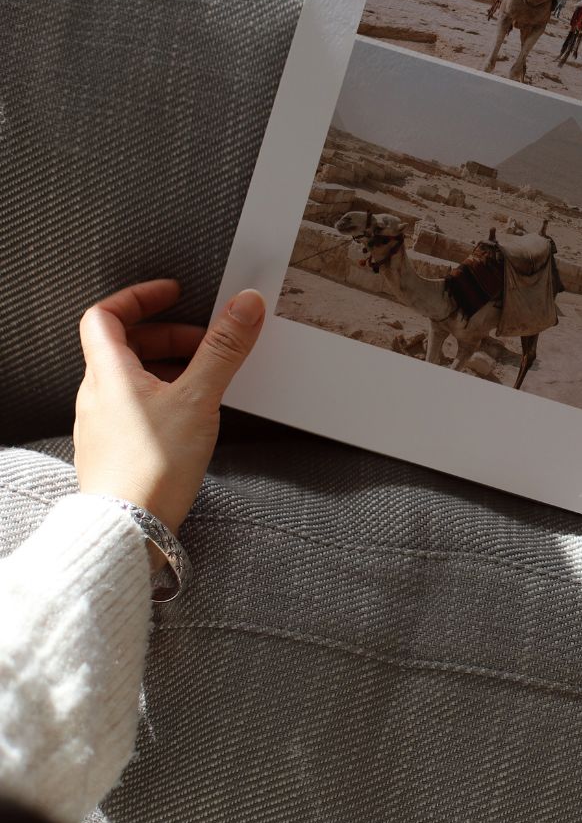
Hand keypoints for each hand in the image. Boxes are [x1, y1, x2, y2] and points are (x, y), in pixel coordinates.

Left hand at [73, 280, 264, 533]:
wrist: (129, 528)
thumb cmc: (152, 467)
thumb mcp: (198, 398)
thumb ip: (223, 349)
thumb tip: (244, 305)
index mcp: (108, 373)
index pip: (105, 315)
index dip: (139, 297)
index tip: (172, 294)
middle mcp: (96, 393)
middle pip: (124, 345)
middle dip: (168, 335)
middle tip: (205, 342)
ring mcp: (101, 422)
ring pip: (130, 377)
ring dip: (167, 366)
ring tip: (204, 378)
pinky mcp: (114, 447)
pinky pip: (134, 405)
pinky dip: (162, 395)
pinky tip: (190, 414)